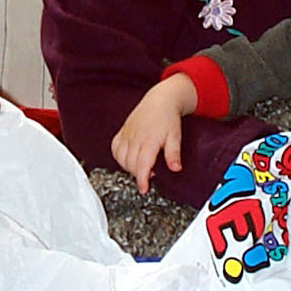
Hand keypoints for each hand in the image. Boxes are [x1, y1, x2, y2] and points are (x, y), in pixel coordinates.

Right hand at [110, 76, 196, 192]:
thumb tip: (175, 168)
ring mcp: (127, 134)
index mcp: (149, 140)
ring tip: (142, 165)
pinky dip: (120, 158)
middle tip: (151, 173)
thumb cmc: (168, 118)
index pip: (142, 166)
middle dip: (139, 174)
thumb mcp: (175, 136)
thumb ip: (174, 154)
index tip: (144, 189)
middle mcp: (135, 138)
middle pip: (131, 165)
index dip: (142, 180)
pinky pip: (115, 149)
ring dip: (130, 167)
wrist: (160, 100)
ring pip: (121, 159)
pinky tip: (129, 158)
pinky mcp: (122, 132)